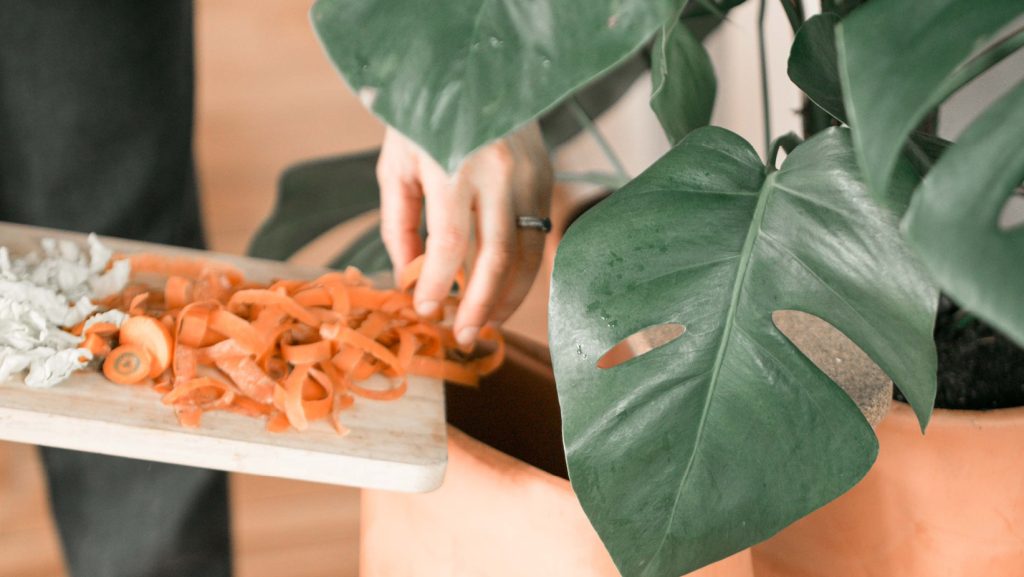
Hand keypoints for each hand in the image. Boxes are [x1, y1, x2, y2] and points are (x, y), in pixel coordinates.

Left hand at [376, 122, 552, 347]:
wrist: (473, 64)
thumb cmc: (423, 116)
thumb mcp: (397, 165)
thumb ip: (400, 225)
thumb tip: (410, 278)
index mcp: (453, 167)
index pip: (450, 245)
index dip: (438, 286)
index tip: (426, 312)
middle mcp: (498, 173)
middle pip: (497, 257)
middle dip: (482, 305)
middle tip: (465, 336)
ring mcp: (529, 174)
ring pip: (528, 253)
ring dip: (509, 296)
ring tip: (488, 322)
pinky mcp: (546, 174)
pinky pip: (538, 234)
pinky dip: (521, 269)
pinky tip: (503, 288)